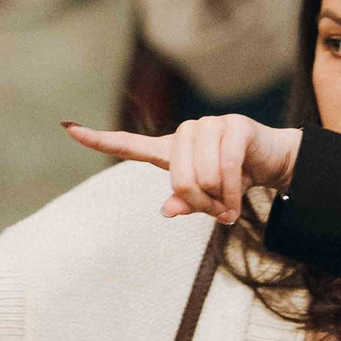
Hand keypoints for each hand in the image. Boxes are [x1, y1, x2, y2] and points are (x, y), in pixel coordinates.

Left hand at [65, 116, 302, 223]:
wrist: (273, 162)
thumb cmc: (233, 182)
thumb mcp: (207, 200)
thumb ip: (185, 203)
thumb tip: (167, 210)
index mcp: (169, 150)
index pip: (128, 145)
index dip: (98, 140)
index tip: (67, 128)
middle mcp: (185, 133)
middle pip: (178, 181)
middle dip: (200, 206)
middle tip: (217, 215)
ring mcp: (209, 125)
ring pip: (204, 177)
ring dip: (220, 202)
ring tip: (229, 205)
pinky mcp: (234, 126)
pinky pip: (227, 169)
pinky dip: (232, 195)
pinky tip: (237, 204)